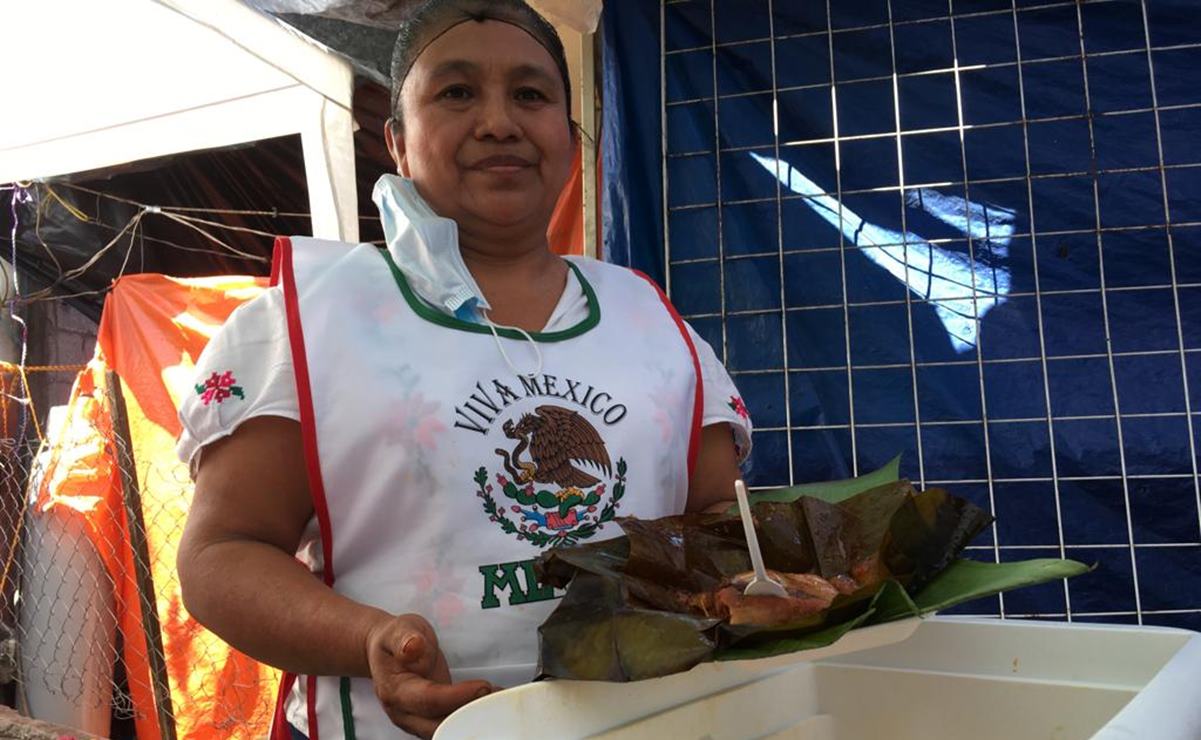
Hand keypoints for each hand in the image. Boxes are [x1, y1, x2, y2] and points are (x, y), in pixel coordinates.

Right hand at [365, 614, 492, 737]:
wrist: (385, 652)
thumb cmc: (393, 640)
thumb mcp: (398, 629)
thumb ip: (405, 638)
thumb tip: (413, 647)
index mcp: (395, 691)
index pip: (429, 700)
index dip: (457, 696)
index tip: (482, 686)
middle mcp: (405, 713)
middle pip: (440, 725)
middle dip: (470, 715)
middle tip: (498, 698)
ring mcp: (418, 720)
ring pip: (448, 729)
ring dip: (474, 718)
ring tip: (499, 699)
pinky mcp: (431, 719)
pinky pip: (453, 724)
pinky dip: (472, 716)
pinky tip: (491, 701)